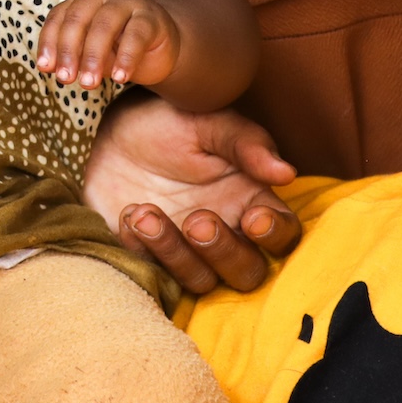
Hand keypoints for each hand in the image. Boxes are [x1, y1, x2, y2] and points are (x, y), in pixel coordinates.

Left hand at [36, 0, 179, 90]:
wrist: (162, 47)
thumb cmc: (119, 48)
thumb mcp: (92, 54)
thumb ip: (75, 57)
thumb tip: (52, 68)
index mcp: (82, 1)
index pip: (58, 17)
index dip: (49, 42)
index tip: (45, 68)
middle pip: (78, 19)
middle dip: (69, 51)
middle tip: (66, 79)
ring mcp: (128, 2)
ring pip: (105, 26)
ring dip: (93, 57)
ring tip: (89, 83)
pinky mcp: (151, 17)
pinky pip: (135, 36)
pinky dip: (126, 59)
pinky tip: (120, 78)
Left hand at [82, 93, 304, 294]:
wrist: (115, 132)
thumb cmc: (172, 123)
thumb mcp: (209, 122)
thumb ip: (246, 144)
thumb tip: (286, 173)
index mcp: (252, 200)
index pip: (283, 234)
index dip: (275, 234)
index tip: (254, 218)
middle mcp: (227, 233)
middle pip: (247, 273)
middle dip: (224, 252)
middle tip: (197, 220)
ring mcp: (189, 251)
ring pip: (201, 280)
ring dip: (174, 252)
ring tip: (146, 213)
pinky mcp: (152, 258)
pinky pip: (154, 273)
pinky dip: (141, 250)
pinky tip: (129, 214)